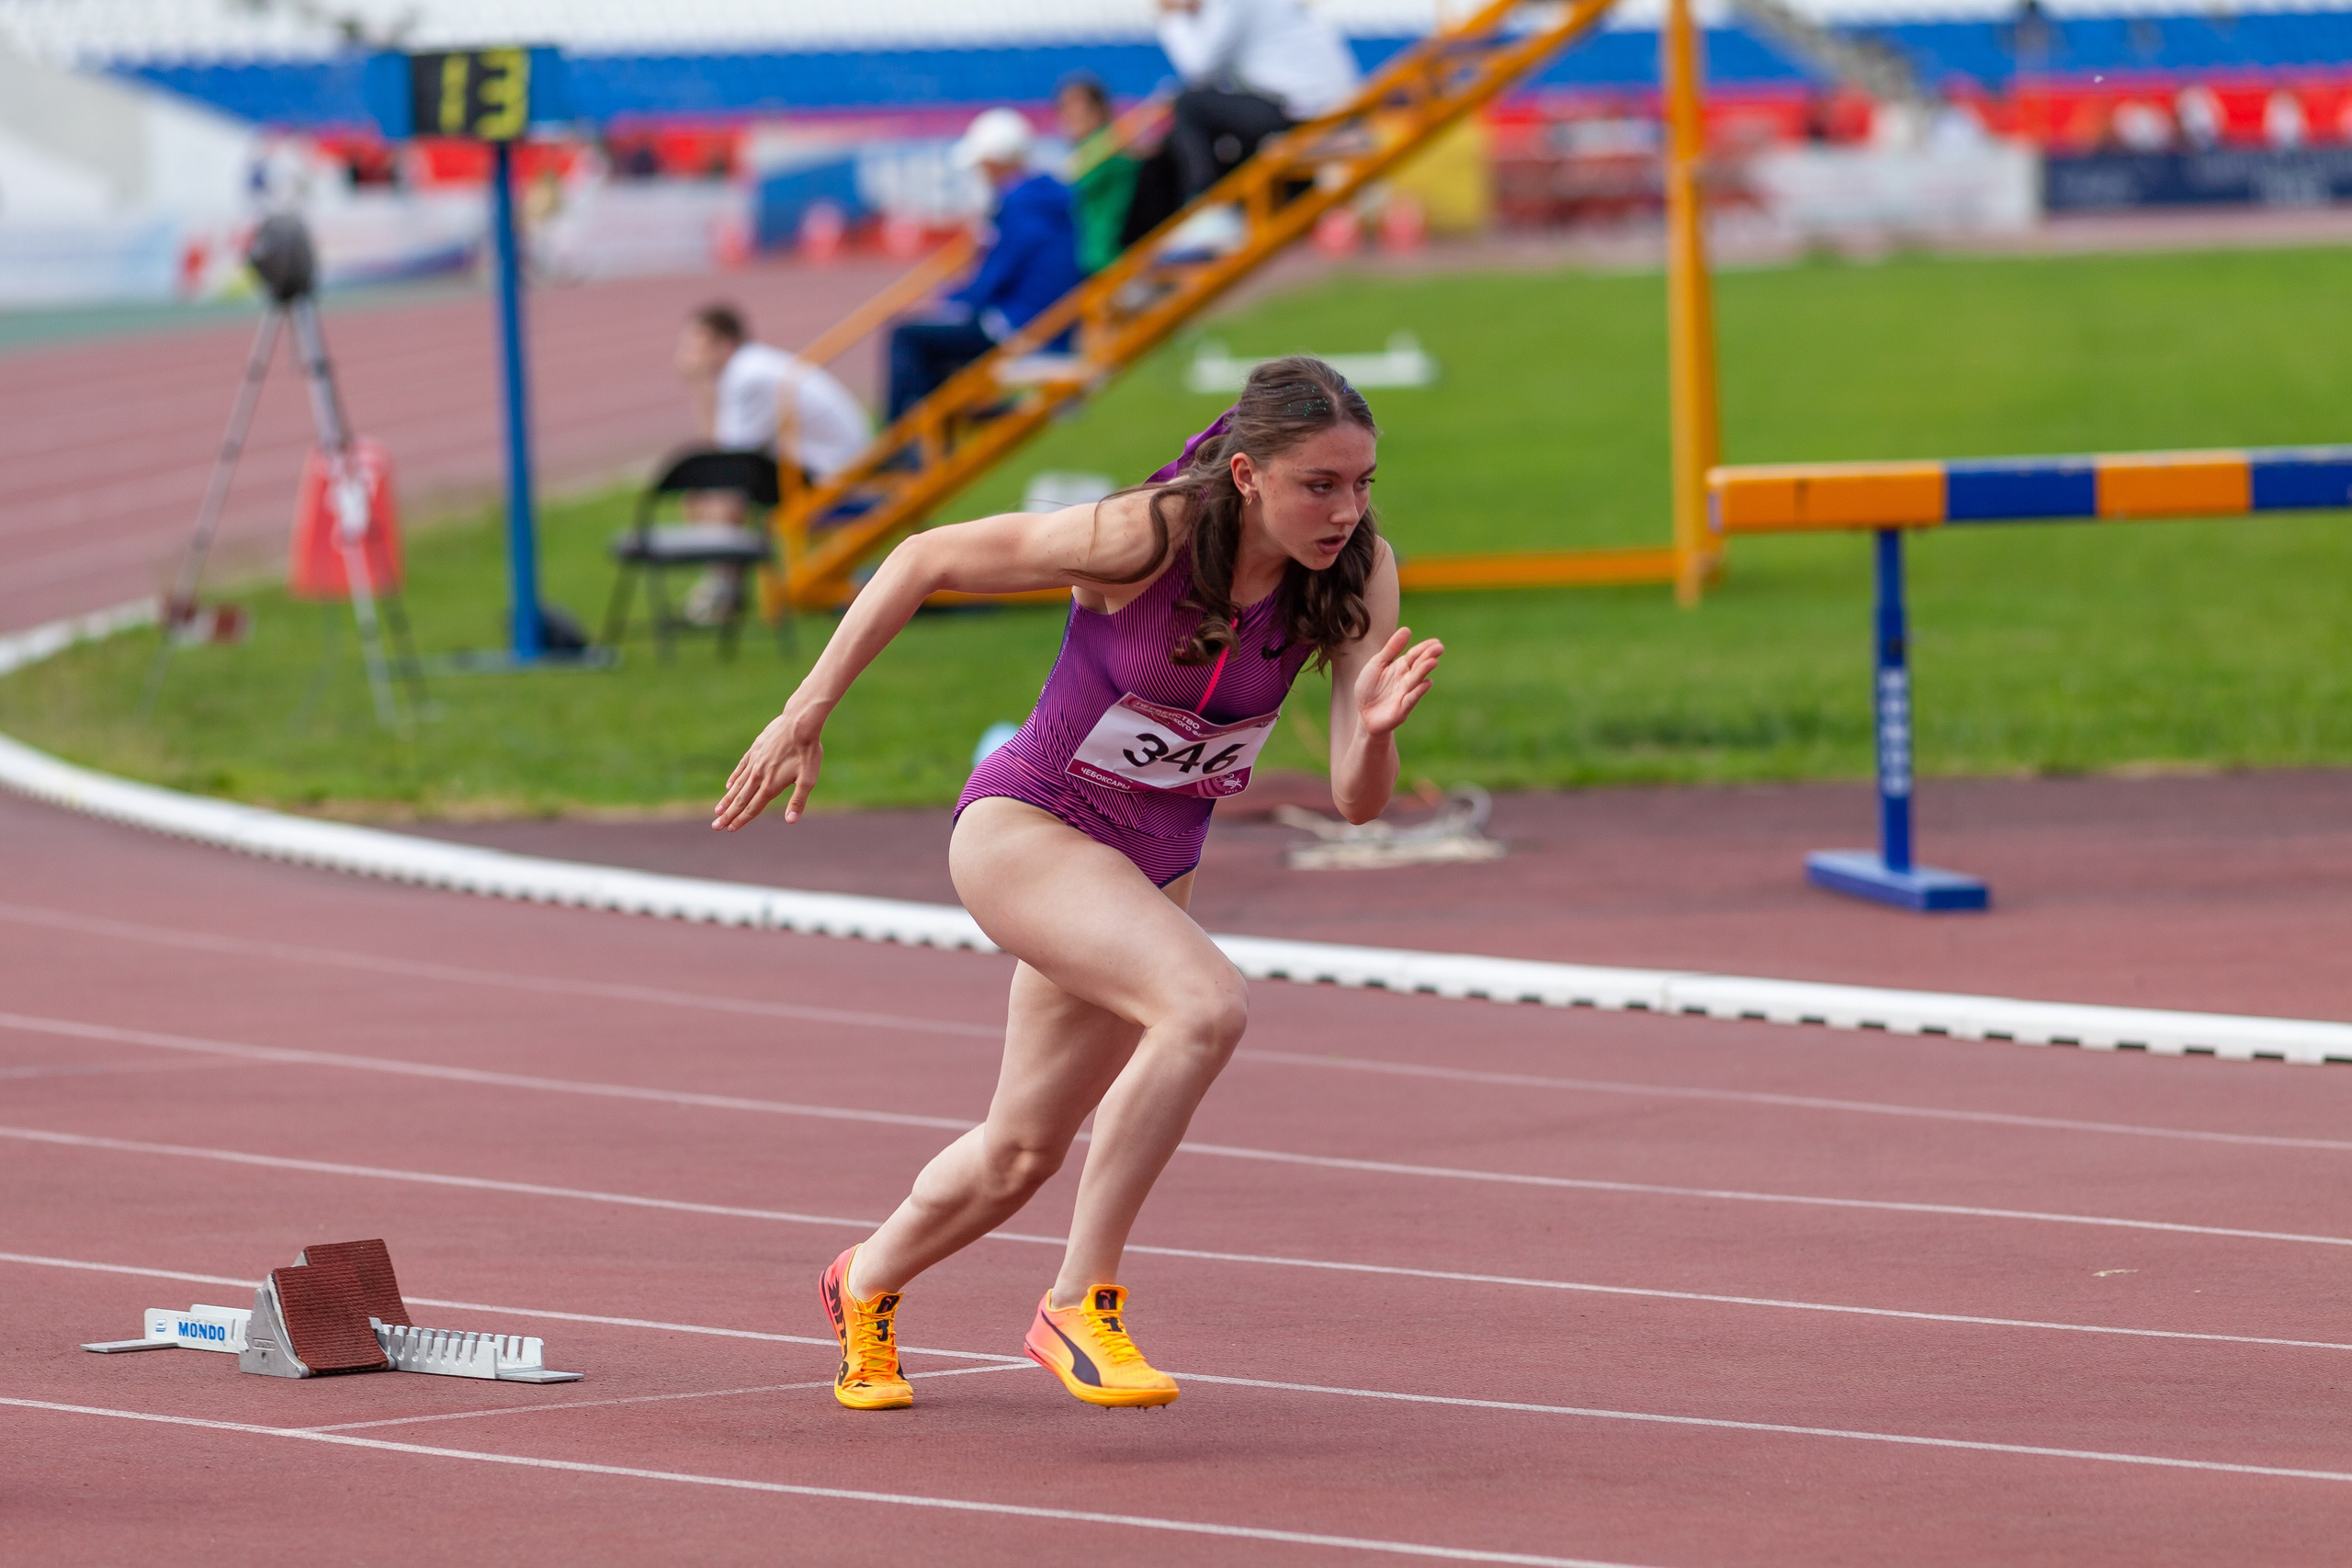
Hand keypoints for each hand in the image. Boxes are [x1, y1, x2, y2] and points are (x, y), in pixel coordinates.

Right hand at [713, 706, 822, 829]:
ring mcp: (755, 762)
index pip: (753, 807)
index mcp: (771, 785)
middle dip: (728, 815)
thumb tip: (790, 821)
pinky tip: (729, 785)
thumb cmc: (807, 751)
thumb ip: (798, 801)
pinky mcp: (755, 749)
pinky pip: (741, 767)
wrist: (800, 722)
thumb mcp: (808, 779)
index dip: (741, 820)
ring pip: (737, 784)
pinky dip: (734, 778)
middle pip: (741, 799)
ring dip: (727, 799)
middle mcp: (759, 775)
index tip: (730, 829)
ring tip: (718, 810)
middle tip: (715, 826)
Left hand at [1356, 626, 1442, 736]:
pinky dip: (1418, 691)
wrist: (1363, 713)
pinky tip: (1426, 682)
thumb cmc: (1370, 687)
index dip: (1424, 648)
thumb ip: (1391, 649)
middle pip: (1418, 666)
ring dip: (1424, 671)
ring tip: (1433, 661)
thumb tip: (1407, 629)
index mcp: (1401, 666)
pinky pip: (1411, 699)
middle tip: (1439, 648)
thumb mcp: (1377, 664)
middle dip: (1428, 657)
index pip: (1414, 655)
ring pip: (1416, 680)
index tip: (1436, 642)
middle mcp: (1406, 679)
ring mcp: (1405, 694)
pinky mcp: (1402, 709)